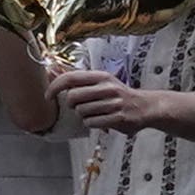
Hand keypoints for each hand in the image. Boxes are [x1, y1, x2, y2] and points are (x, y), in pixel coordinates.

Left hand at [48, 66, 170, 136]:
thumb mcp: (101, 82)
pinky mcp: (118, 118)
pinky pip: (92, 123)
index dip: (55, 87)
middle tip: (79, 106)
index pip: (70, 78)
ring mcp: (114, 103)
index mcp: (101, 76)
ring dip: (83, 116)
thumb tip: (51, 71)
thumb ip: (78, 80)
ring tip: (95, 113)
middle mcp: (107, 87)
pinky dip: (92, 124)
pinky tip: (100, 121)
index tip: (48, 96)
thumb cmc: (118, 95)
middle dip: (71, 105)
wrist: (146, 107)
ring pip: (82, 112)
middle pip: (73, 97)